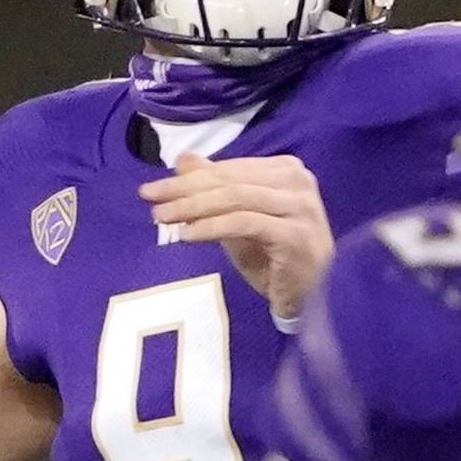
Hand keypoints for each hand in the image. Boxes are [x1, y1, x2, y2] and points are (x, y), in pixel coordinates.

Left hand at [140, 152, 332, 322]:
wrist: (310, 300)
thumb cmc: (274, 260)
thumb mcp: (237, 220)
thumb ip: (215, 189)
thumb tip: (183, 160)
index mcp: (287, 171)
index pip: (230, 168)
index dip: (189, 177)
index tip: (152, 189)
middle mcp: (299, 182)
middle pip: (231, 180)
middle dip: (185, 189)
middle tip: (150, 199)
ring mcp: (301, 207)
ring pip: (236, 198)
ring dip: (194, 207)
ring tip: (162, 218)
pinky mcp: (296, 234)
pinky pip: (245, 223)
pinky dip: (212, 227)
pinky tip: (187, 236)